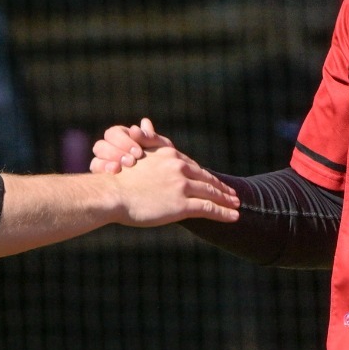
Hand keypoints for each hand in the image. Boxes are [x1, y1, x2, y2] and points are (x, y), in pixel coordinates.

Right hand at [90, 117, 173, 173]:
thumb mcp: (163, 150)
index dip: (124, 141)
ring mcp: (105, 162)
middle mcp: (111, 148)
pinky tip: (115, 173)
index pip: (114, 133)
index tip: (139, 153)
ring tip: (121, 168)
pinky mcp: (102, 176)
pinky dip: (103, 169)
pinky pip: (95, 169)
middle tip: (132, 162)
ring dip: (108, 159)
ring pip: (97, 155)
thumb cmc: (166, 164)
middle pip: (101, 144)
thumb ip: (152, 137)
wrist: (167, 186)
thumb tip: (143, 121)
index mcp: (123, 137)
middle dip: (115, 152)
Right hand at [106, 145, 238, 225]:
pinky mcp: (181, 205)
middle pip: (206, 179)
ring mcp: (182, 187)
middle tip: (232, 194)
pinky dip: (224, 213)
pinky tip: (234, 216)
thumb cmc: (117, 179)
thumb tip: (144, 133)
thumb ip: (147, 152)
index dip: (206, 176)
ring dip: (226, 200)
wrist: (112, 194)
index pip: (193, 167)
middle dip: (221, 187)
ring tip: (236, 205)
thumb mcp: (135, 159)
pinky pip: (208, 209)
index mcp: (169, 156)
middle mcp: (179, 168)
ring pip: (211, 193)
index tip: (214, 181)